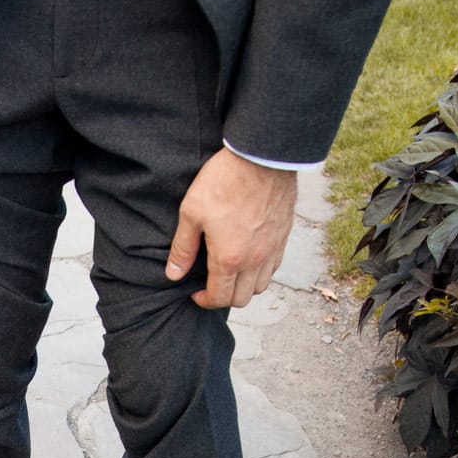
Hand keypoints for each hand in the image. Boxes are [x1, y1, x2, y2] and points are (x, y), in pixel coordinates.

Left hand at [165, 150, 297, 308]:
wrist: (262, 156)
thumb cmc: (224, 181)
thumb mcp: (192, 212)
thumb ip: (183, 248)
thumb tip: (174, 274)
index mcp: (229, 258)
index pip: (219, 298)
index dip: (204, 300)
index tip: (195, 292)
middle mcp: (254, 260)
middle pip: (242, 299)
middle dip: (223, 297)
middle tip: (211, 284)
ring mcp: (272, 249)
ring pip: (261, 287)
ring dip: (244, 287)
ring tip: (230, 272)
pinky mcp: (283, 237)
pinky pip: (274, 267)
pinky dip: (261, 272)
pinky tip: (249, 257)